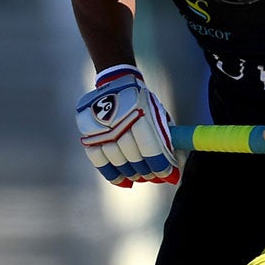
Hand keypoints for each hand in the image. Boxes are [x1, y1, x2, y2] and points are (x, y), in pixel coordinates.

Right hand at [76, 64, 180, 185]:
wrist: (115, 84)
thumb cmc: (141, 102)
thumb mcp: (157, 113)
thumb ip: (165, 137)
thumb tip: (175, 164)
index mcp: (140, 113)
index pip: (151, 149)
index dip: (160, 166)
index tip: (168, 175)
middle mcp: (119, 122)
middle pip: (133, 157)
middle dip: (146, 172)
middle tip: (153, 177)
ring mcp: (102, 128)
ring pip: (117, 161)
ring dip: (130, 174)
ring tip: (139, 177)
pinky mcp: (88, 133)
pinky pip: (98, 160)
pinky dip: (111, 174)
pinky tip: (121, 181)